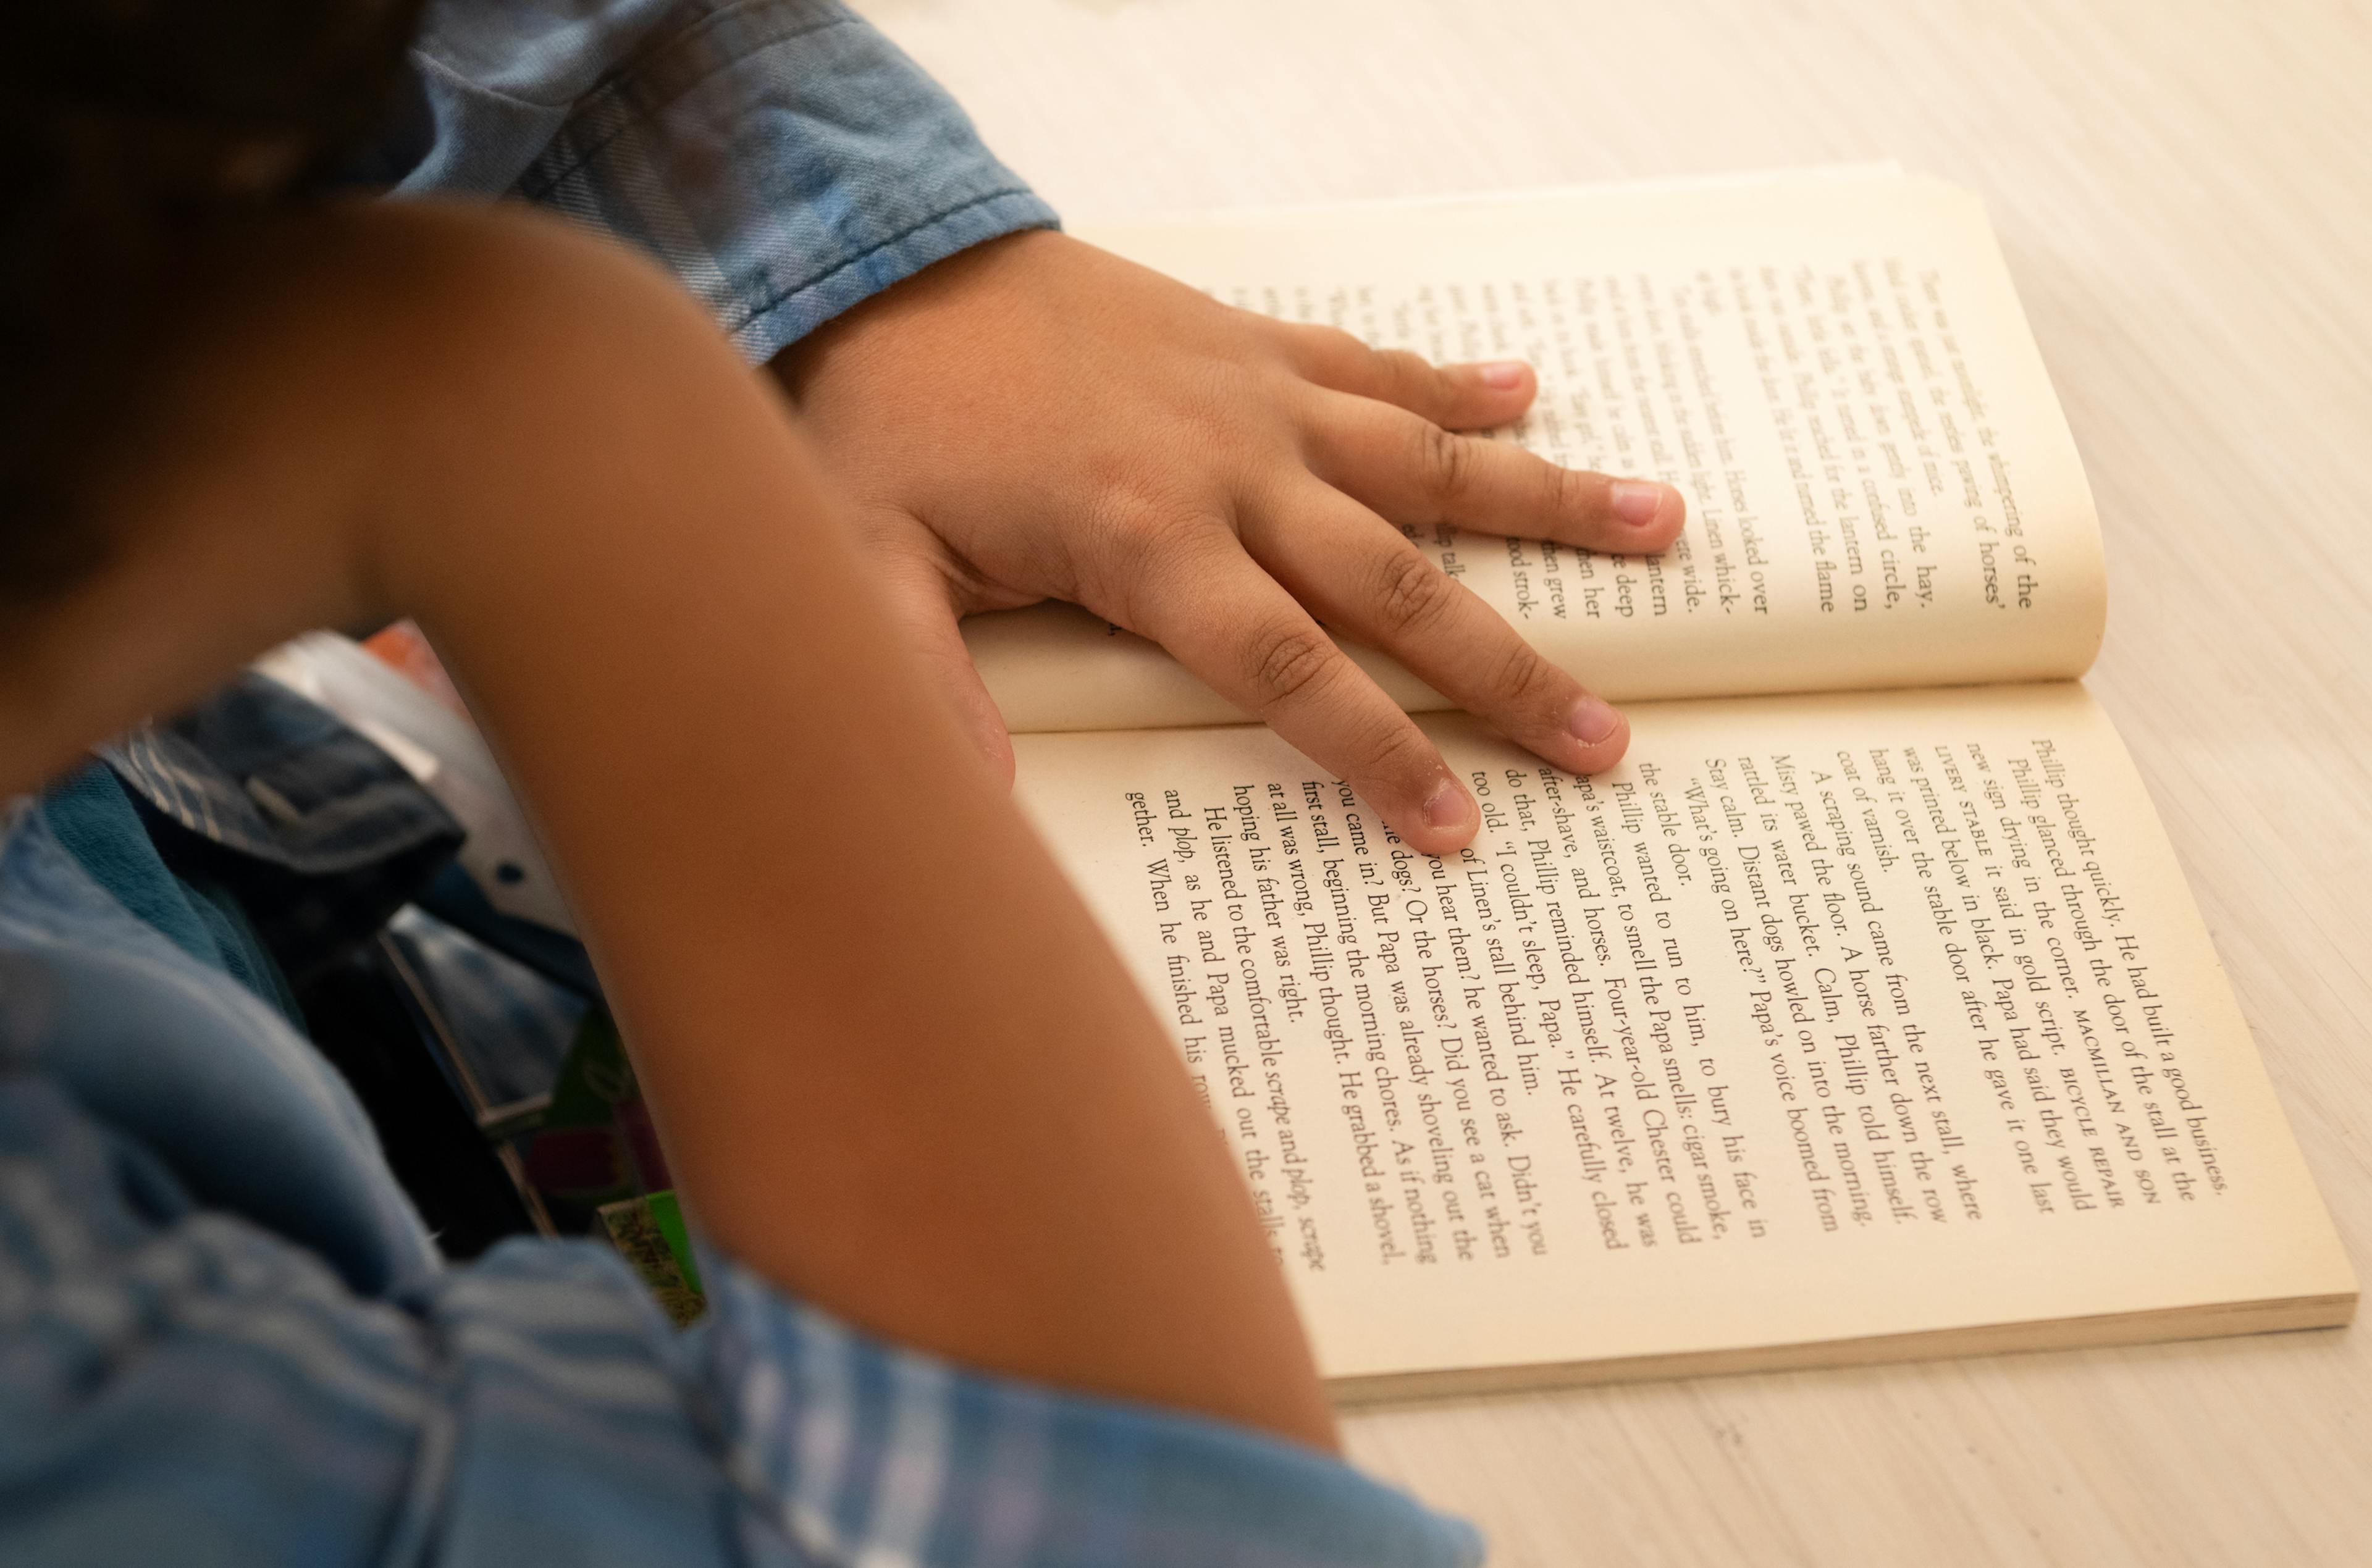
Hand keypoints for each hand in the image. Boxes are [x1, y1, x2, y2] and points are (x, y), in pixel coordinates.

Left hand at [775, 228, 1684, 854]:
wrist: (887, 259)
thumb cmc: (880, 427)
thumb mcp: (867, 565)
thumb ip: (921, 689)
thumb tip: (967, 816)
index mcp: (1147, 542)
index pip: (1290, 672)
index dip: (1378, 755)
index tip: (1457, 829)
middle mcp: (1230, 469)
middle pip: (1397, 585)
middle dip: (1506, 672)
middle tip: (1602, 740)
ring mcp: (1254, 395)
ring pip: (1427, 459)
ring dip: (1543, 500)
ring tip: (1659, 525)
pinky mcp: (1251, 339)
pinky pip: (1375, 360)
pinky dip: (1455, 378)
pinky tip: (1534, 388)